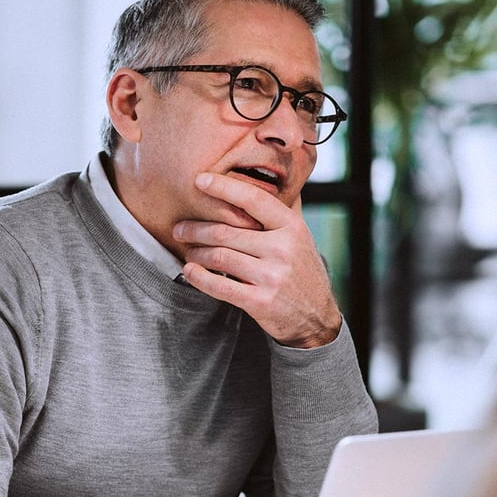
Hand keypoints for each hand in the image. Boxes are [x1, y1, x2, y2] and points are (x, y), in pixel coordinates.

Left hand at [173, 172, 341, 348]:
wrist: (317, 318)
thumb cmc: (302, 272)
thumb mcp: (301, 238)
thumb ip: (282, 213)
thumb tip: (270, 178)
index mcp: (291, 227)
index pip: (253, 199)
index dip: (223, 187)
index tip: (199, 180)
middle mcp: (283, 249)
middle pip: (226, 231)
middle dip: (196, 229)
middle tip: (179, 229)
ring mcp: (272, 277)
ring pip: (219, 256)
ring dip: (196, 252)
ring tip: (188, 251)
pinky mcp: (261, 302)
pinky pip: (220, 286)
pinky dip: (199, 277)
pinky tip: (189, 271)